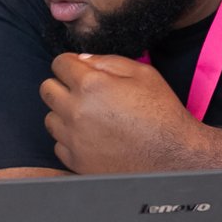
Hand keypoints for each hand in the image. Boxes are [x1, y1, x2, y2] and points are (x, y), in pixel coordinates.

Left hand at [40, 53, 195, 173]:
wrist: (175, 157)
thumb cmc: (162, 113)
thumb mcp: (143, 73)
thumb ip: (108, 61)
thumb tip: (81, 60)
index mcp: (91, 85)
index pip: (59, 63)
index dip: (70, 63)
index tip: (79, 70)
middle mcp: (75, 111)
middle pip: (46, 89)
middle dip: (61, 85)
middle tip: (82, 92)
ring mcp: (73, 139)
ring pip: (49, 118)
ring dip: (63, 113)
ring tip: (89, 116)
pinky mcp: (76, 161)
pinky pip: (58, 144)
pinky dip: (70, 139)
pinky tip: (91, 137)